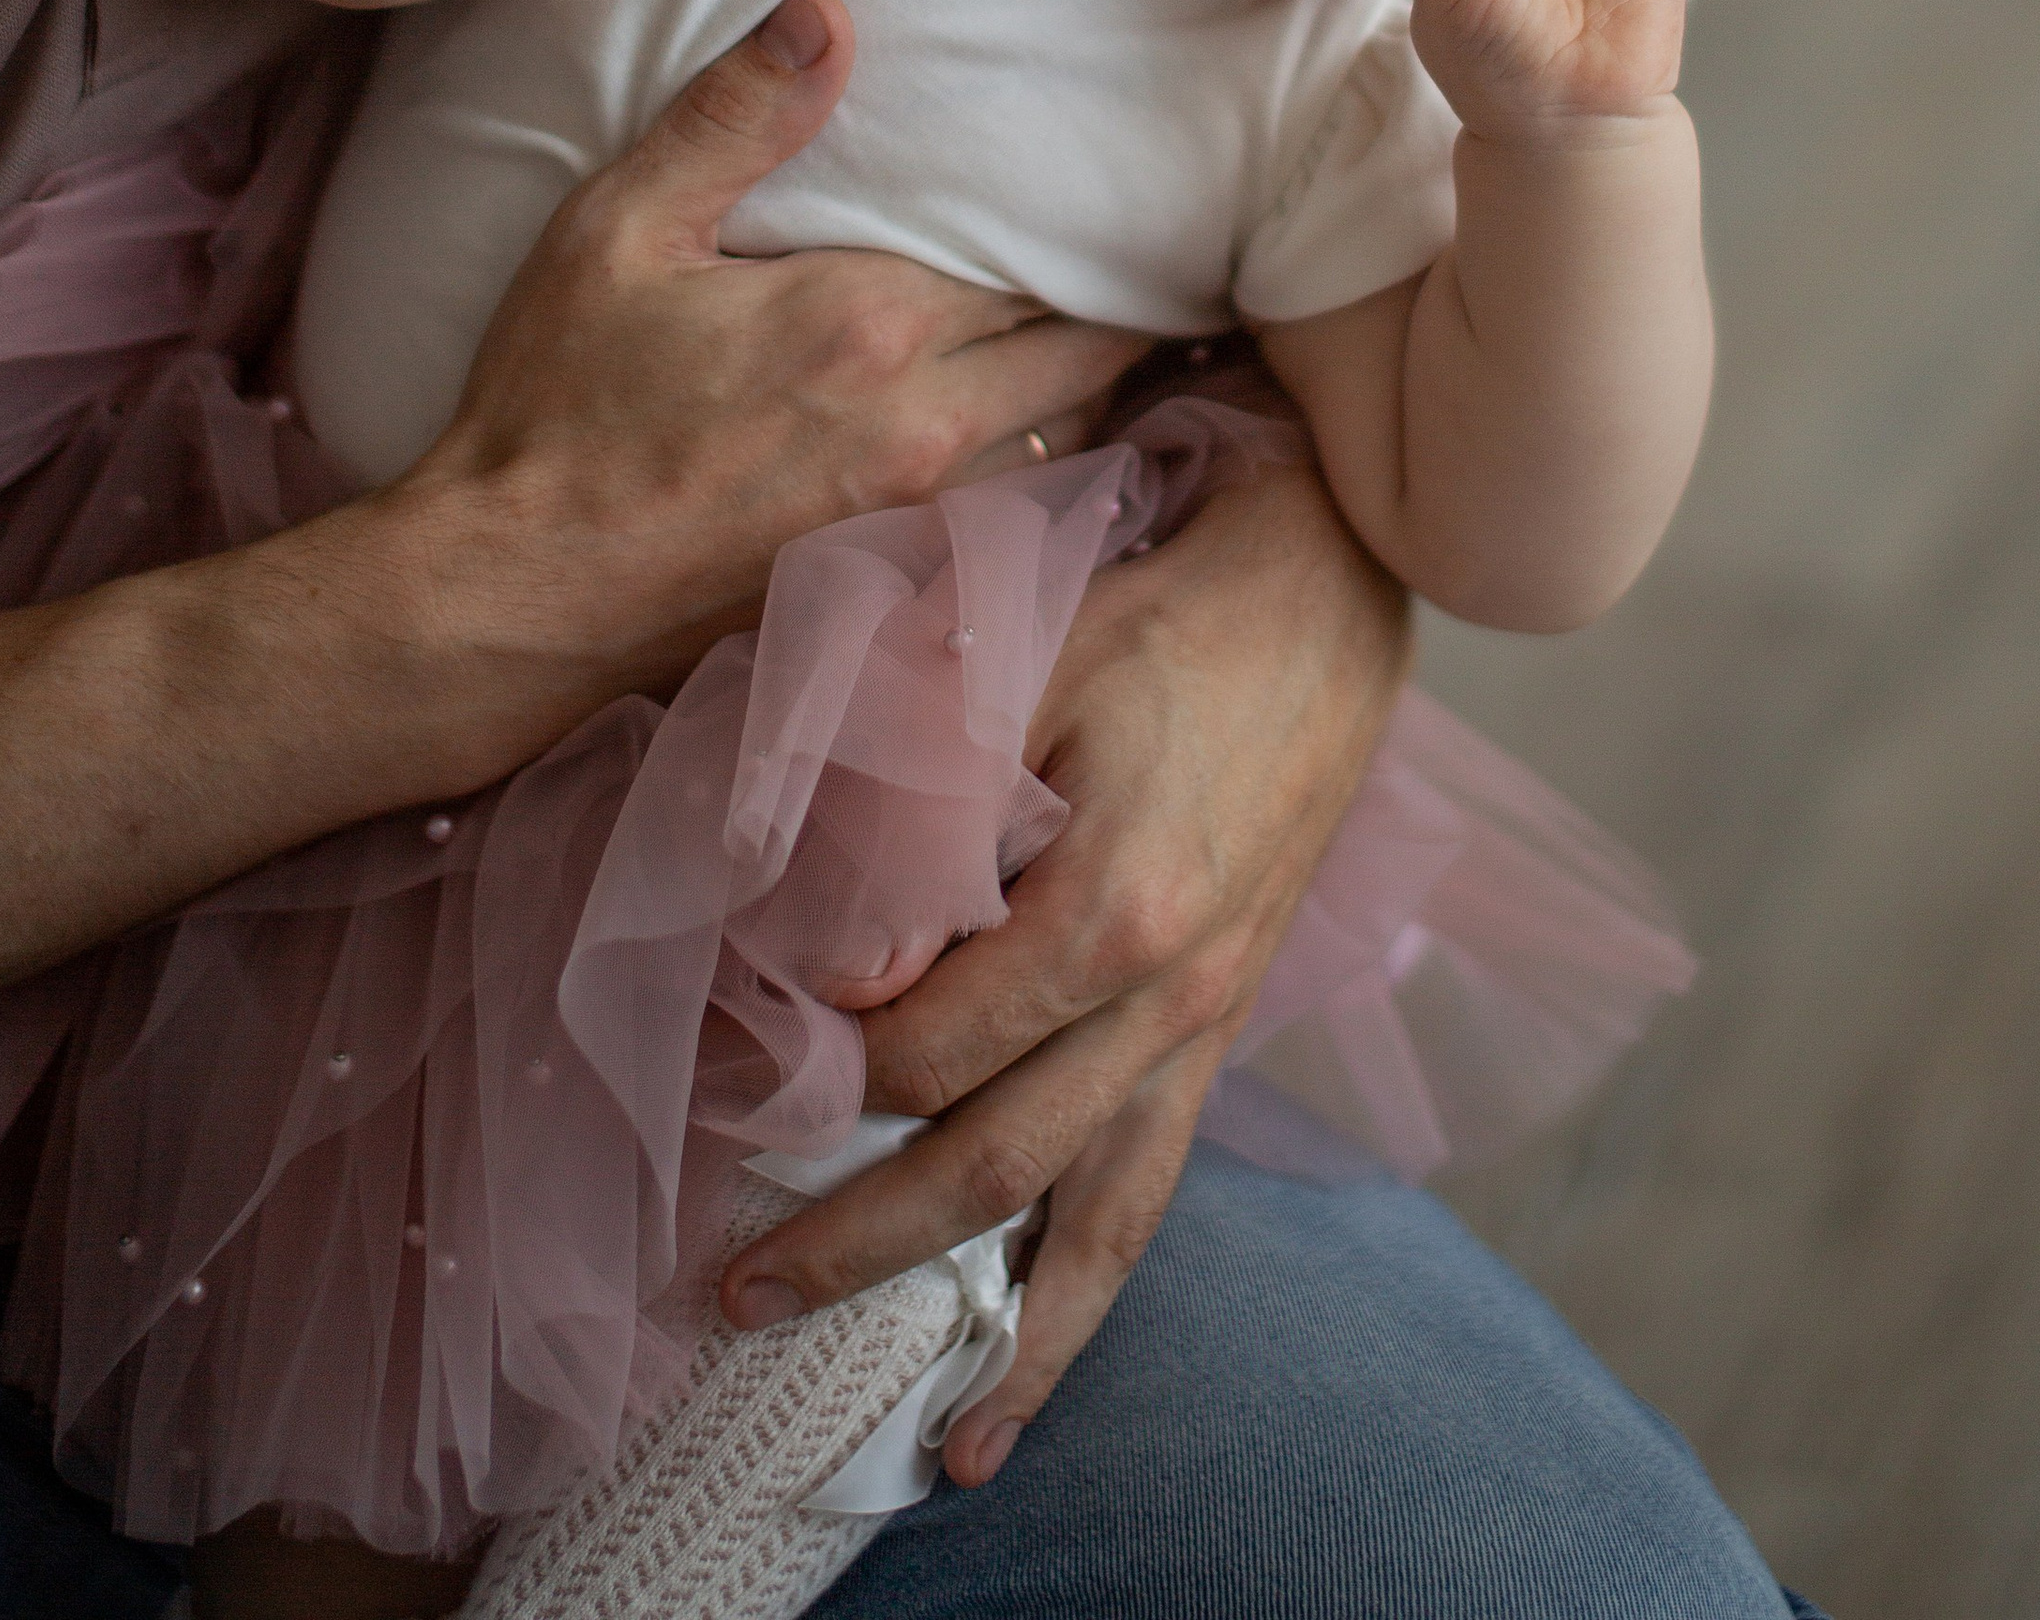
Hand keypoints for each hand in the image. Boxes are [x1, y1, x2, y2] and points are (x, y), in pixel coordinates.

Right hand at [399, 0, 1147, 706]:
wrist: (512, 597)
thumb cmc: (555, 406)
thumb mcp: (620, 230)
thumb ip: (735, 118)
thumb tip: (826, 11)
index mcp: (870, 322)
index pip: (1032, 258)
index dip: (1067, 227)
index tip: (1088, 197)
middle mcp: (921, 426)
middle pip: (1080, 353)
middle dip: (1101, 306)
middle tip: (1113, 262)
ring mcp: (915, 523)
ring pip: (1063, 442)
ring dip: (1076, 391)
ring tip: (1073, 342)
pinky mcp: (892, 590)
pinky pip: (1015, 524)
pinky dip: (1034, 477)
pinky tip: (1012, 446)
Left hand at [716, 449, 1409, 1477]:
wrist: (1323, 583)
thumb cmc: (1155, 600)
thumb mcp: (1021, 660)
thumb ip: (921, 796)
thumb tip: (838, 965)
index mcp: (1115, 910)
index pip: (927, 1046)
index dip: (814, 1068)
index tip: (716, 1066)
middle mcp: (1171, 994)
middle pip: (990, 1166)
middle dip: (853, 1245)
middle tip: (725, 1301)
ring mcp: (1206, 1021)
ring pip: (1093, 1223)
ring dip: (998, 1340)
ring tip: (931, 1456)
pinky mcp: (1220, 1023)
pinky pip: (1152, 1192)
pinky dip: (1088, 1298)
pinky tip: (1026, 1387)